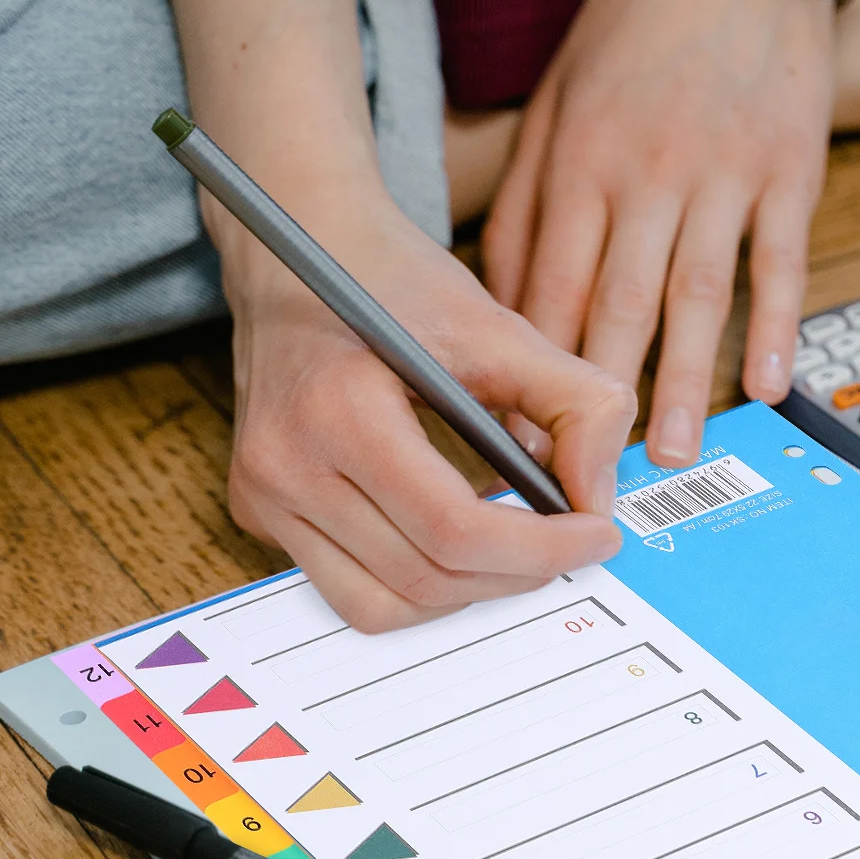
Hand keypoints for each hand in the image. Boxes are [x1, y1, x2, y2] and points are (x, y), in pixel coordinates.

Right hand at [220, 191, 633, 631]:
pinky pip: (351, 589)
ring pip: (383, 607)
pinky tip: (457, 533)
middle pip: (424, 578)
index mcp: (337, 411)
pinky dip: (418, 581)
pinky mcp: (260, 514)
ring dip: (466, 592)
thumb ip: (575, 402)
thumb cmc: (394, 281)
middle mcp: (284, 466)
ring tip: (517, 545)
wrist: (299, 251)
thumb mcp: (498, 324)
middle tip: (573, 543)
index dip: (540, 549)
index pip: (451, 528)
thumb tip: (599, 498)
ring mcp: (263, 497)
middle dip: (517, 575)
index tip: (597, 535)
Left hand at [484, 0, 834, 467]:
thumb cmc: (637, 25)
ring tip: (669, 455)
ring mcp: (724, 174)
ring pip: (696, 297)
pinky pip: (782, 263)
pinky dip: (777, 327)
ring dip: (682, 383)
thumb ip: (531, 196)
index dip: (531, 367)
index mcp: (582, 160)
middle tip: (585, 475)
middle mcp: (649, 174)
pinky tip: (767, 387)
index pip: (549, 285)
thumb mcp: (558, 97)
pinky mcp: (789, 170)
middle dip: (596, 400)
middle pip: (617, 305)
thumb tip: (504, 297)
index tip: (517, 432)